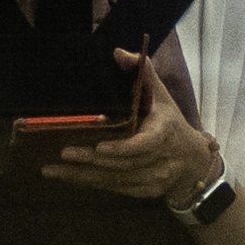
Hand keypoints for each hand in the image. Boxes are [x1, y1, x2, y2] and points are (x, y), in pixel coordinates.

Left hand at [38, 50, 218, 204]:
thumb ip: (143, 73)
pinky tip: (67, 177)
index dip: (122, 149)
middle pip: (123, 164)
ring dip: (82, 176)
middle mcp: (161, 159)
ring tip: (52, 169)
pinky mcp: (144, 192)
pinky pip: (113, 188)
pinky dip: (89, 182)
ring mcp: (153, 179)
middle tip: (63, 152)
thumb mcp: (161, 96)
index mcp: (164, 132)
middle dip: (91, 161)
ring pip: (114, 179)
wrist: (193, 162)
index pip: (144, 144)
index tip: (99, 148)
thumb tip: (118, 53)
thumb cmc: (170, 122)